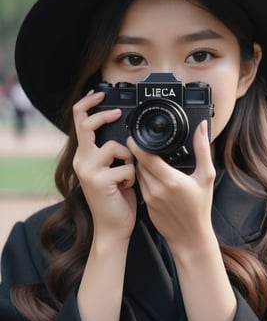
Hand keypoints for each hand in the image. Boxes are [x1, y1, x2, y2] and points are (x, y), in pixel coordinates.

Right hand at [72, 91, 136, 242]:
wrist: (114, 227)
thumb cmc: (117, 197)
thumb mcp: (112, 169)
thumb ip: (112, 150)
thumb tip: (126, 132)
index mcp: (84, 155)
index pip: (79, 122)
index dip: (88, 104)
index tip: (99, 93)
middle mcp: (81, 160)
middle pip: (87, 125)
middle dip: (104, 115)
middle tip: (118, 113)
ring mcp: (87, 171)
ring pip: (113, 146)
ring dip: (129, 158)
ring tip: (128, 174)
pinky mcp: (98, 181)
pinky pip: (125, 167)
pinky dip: (132, 176)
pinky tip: (127, 188)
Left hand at [127, 120, 214, 253]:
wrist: (190, 238)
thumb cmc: (200, 208)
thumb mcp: (206, 176)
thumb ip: (202, 149)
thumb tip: (202, 127)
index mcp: (170, 180)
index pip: (145, 156)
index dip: (137, 144)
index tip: (135, 135)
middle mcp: (156, 188)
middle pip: (139, 162)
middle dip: (139, 152)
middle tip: (143, 143)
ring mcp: (148, 197)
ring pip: (138, 173)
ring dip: (140, 164)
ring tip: (148, 157)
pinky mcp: (145, 204)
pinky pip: (140, 184)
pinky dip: (143, 176)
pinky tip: (152, 174)